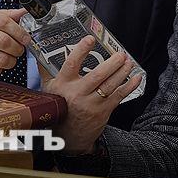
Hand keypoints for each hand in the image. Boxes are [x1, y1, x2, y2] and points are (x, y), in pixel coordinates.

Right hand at [0, 5, 29, 76]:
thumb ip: (4, 15)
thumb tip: (24, 13)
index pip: (5, 22)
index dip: (20, 32)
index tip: (25, 38)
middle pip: (5, 42)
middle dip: (18, 48)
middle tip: (19, 49)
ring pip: (1, 59)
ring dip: (11, 61)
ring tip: (10, 58)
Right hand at [43, 36, 139, 154]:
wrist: (67, 137)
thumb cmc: (58, 108)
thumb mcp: (48, 90)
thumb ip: (46, 71)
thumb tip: (41, 54)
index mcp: (63, 84)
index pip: (72, 64)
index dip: (81, 50)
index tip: (90, 39)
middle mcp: (77, 93)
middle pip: (97, 75)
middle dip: (112, 63)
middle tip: (120, 54)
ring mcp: (91, 103)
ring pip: (110, 85)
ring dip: (122, 72)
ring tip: (128, 62)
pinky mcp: (103, 111)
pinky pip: (119, 96)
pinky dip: (129, 86)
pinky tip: (136, 77)